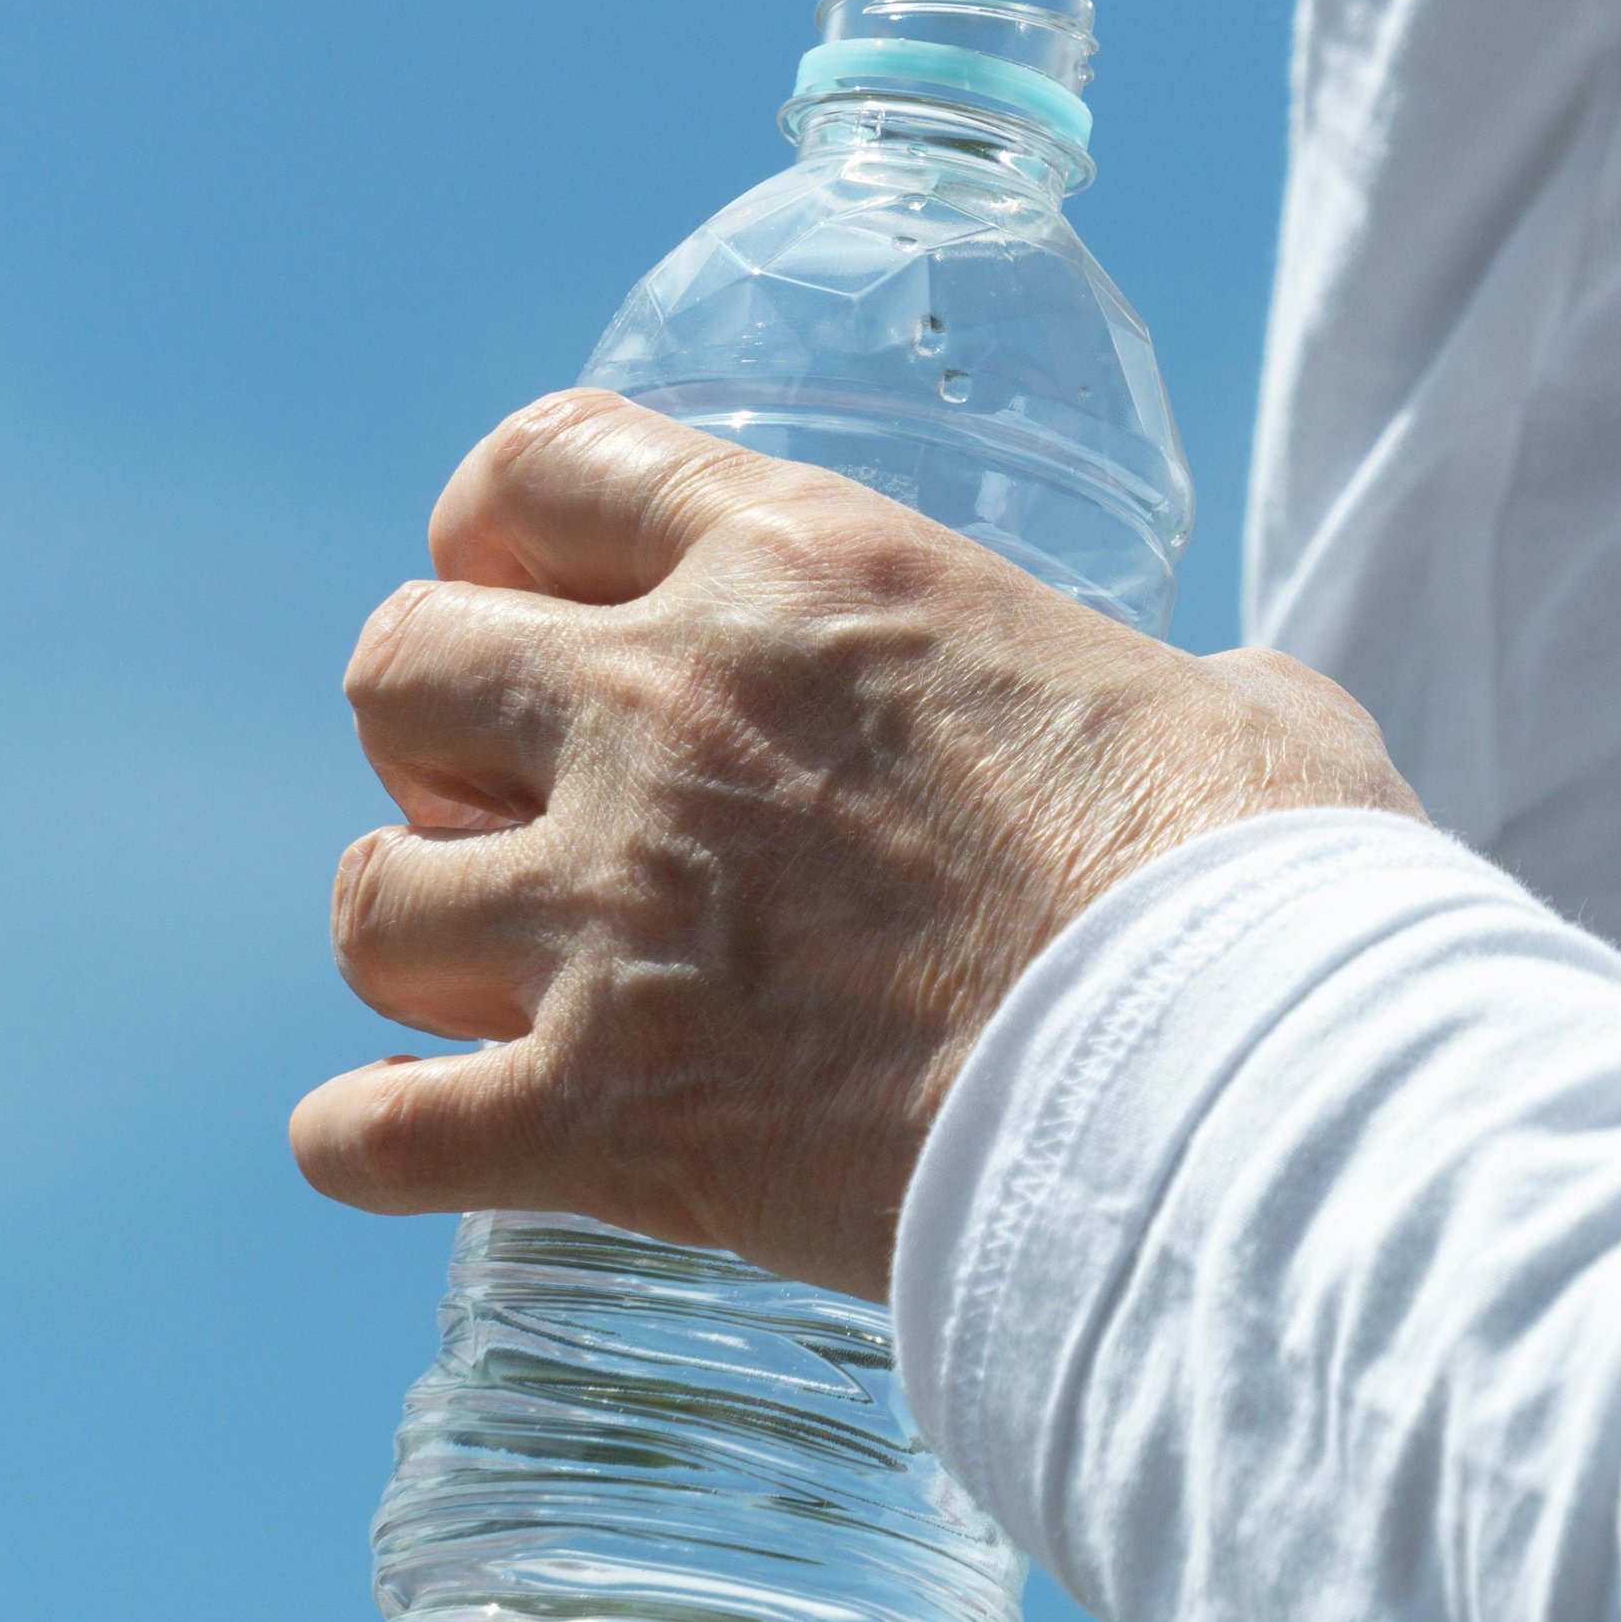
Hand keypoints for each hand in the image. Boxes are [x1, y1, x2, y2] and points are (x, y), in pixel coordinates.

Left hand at [292, 391, 1423, 1299]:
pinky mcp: (600, 1108)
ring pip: (361, 899)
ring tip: (492, 989)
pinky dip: (372, 1151)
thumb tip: (1235, 714)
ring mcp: (614, 912)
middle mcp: (671, 710)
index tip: (522, 599)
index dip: (498, 534)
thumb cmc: (1259, 891)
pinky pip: (367, 1136)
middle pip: (397, 663)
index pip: (542, 463)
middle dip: (433, 740)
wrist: (1231, 1093)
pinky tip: (414, 1158)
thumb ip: (1189, 686)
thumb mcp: (1241, 710)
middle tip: (522, 813)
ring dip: (415, 943)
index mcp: (811, 572)